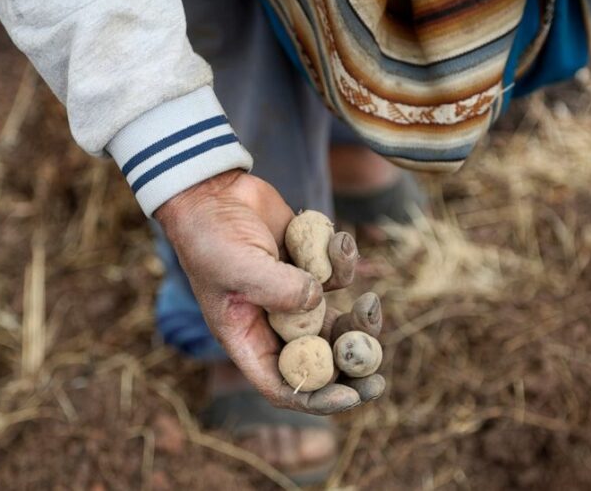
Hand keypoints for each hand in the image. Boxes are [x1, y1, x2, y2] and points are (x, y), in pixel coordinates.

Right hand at [155, 170, 381, 413]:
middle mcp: (274, 324)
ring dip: (360, 318)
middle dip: (351, 367)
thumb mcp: (236, 266)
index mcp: (248, 338)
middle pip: (319, 359)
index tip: (350, 396)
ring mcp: (294, 297)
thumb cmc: (211, 236)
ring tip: (372, 302)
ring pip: (337, 322)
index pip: (283, 384)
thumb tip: (318, 300)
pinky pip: (338, 278)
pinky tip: (340, 240)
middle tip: (379, 373)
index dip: (317, 397)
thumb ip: (277, 288)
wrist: (214, 192)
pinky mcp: (309, 268)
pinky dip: (346, 263)